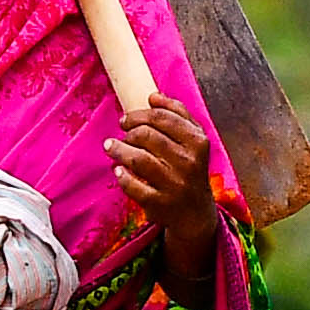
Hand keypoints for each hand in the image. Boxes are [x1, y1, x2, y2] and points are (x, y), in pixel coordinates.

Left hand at [108, 101, 215, 247]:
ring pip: (138, 159)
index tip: (127, 119)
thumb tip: (153, 96)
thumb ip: (179, 115)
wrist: (196, 213)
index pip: (163, 118)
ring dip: (119, 149)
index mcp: (198, 143)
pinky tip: (118, 169)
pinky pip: (133, 185)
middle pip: (148, 136)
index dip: (139, 115)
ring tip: (110, 147)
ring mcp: (174, 185)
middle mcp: (188, 163)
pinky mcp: (159, 204)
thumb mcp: (194, 141)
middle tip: (122, 133)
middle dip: (129, 131)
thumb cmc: (190, 169)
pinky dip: (121, 175)